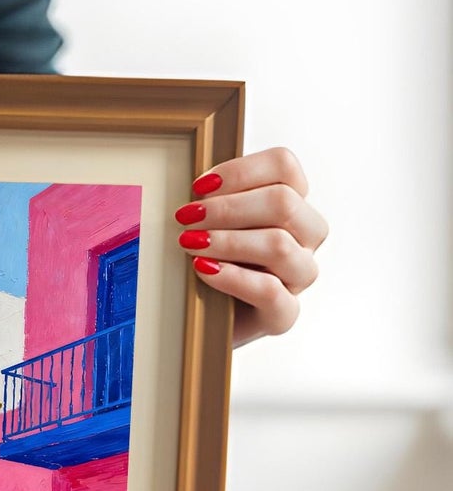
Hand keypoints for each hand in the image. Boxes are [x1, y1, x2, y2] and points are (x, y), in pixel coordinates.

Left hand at [172, 147, 327, 347]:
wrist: (200, 323)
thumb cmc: (205, 263)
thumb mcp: (208, 225)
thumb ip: (211, 200)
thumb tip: (195, 186)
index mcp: (292, 204)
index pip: (285, 167)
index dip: (241, 170)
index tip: (199, 185)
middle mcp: (304, 236)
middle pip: (284, 203)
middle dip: (228, 208)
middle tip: (186, 217)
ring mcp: (298, 275)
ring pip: (280, 245)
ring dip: (229, 240)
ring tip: (189, 243)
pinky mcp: (283, 313)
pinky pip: (269, 291)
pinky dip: (233, 277)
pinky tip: (203, 270)